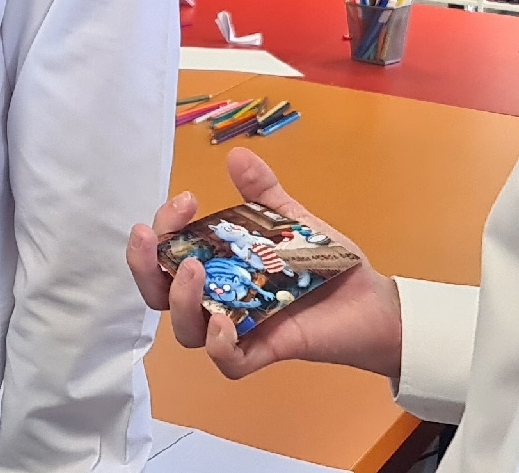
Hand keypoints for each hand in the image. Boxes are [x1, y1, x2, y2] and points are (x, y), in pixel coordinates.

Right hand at [127, 147, 403, 380]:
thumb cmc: (328, 264)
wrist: (373, 299)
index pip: (168, 254)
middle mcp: (218, 298)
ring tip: (195, 271)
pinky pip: (228, 362)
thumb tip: (236, 156)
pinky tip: (222, 320)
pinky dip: (218, 344)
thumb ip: (263, 192)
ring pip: (186, 331)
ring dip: (180, 299)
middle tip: (152, 238)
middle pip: (159, 295)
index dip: (163, 229)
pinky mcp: (265, 350)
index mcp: (217, 266)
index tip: (186, 200)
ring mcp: (239, 327)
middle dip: (145, 267)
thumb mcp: (290, 220)